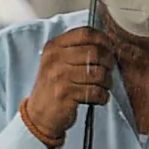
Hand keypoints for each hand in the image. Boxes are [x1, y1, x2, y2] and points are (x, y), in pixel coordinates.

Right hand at [20, 26, 115, 146]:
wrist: (39, 115)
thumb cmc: (53, 88)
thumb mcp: (57, 62)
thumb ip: (76, 49)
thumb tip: (106, 43)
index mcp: (54, 47)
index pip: (84, 33)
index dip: (103, 39)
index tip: (109, 47)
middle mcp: (55, 59)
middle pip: (95, 52)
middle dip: (108, 62)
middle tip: (109, 70)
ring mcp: (59, 76)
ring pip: (99, 73)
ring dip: (107, 82)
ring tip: (104, 86)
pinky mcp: (65, 94)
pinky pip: (96, 92)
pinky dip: (103, 96)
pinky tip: (99, 98)